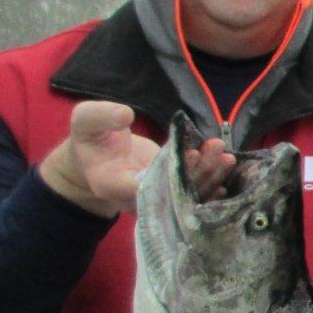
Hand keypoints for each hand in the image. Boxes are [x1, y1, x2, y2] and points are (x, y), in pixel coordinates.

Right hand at [40, 101, 231, 216]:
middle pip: (171, 193)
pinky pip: (190, 191)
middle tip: (219, 153)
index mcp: (110, 183)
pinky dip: (209, 181)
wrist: (95, 158)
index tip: (189, 153)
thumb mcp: (85, 121)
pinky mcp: (167, 192)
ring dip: (209, 176)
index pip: (142, 185)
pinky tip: (225, 169)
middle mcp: (134, 198)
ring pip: (185, 194)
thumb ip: (100, 116)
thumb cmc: (90, 139)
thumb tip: (125, 114)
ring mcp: (153, 198)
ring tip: (227, 156)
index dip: (169, 172)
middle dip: (198, 174)